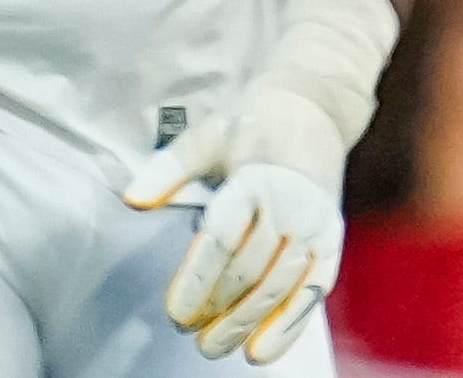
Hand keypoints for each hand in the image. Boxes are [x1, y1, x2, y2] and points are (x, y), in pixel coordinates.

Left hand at [123, 90, 345, 361]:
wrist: (311, 112)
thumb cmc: (248, 125)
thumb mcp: (204, 136)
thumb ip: (166, 169)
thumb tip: (131, 200)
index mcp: (256, 180)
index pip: (223, 241)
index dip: (198, 281)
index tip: (176, 313)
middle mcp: (291, 208)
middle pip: (251, 272)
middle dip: (219, 309)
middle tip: (188, 335)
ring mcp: (316, 229)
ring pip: (281, 289)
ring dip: (249, 324)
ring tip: (216, 348)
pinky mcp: (332, 243)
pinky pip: (312, 293)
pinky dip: (288, 326)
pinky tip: (263, 351)